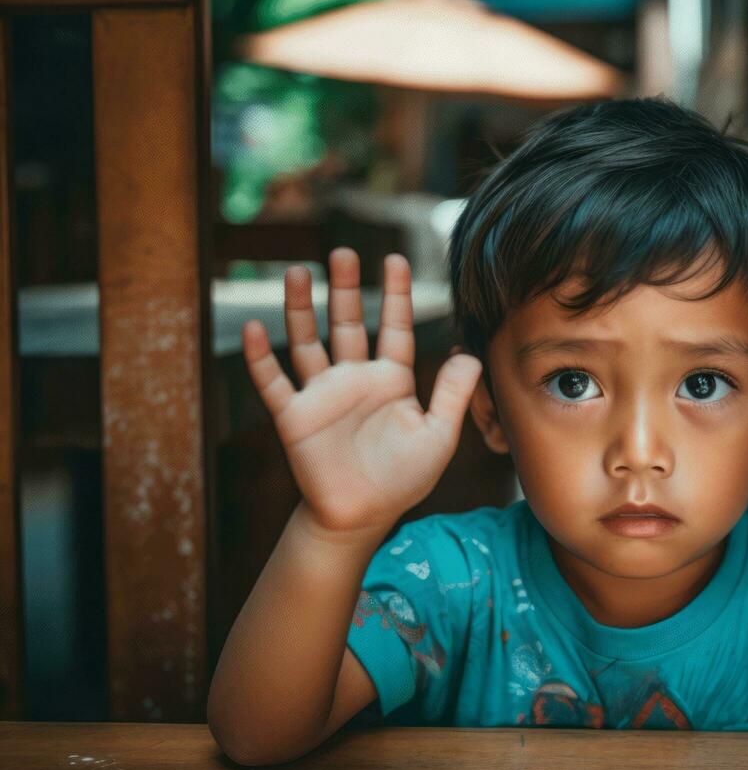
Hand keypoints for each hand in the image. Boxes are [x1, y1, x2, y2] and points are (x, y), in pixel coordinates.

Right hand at [241, 247, 481, 537]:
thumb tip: (469, 352)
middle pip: (348, 324)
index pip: (394, 328)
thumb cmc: (402, 479)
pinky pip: (274, 382)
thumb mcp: (438, 436)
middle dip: (346, 289)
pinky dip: (261, 357)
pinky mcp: (294, 416)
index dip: (396, 295)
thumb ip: (453, 394)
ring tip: (299, 272)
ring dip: (302, 308)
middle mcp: (355, 379)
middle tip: (344, 253)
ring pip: (308, 342)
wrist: (362, 516)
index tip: (395, 259)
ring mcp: (322, 394)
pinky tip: (255, 328)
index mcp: (392, 380)